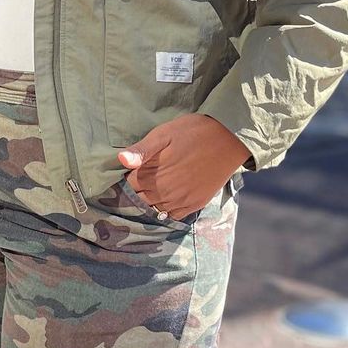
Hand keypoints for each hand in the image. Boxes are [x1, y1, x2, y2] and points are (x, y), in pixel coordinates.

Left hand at [118, 115, 250, 220]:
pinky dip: (167, 210)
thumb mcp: (163, 134)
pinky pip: (174, 215)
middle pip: (139, 200)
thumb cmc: (192, 132)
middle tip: (140, 181)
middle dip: (136, 192)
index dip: (126, 178)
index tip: (128, 172)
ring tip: (153, 189)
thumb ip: (141, 150)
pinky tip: (168, 199)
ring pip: (155, 210)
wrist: (228, 138)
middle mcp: (163, 192)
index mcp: (151, 174)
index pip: (128, 185)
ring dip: (150, 202)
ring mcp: (180, 200)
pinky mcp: (194, 203)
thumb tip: (119, 160)